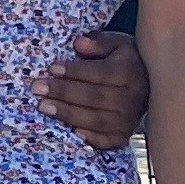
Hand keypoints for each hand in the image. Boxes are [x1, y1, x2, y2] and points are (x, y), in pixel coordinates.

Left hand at [31, 30, 148, 152]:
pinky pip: (107, 141)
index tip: (51, 68)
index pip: (99, 73)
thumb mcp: (115, 43)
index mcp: (129, 72)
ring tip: (43, 107)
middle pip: (94, 97)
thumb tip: (79, 43)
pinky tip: (71, 134)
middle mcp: (132, 97)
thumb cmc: (122, 60)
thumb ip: (98, 42)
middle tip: (37, 88)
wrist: (147, 84)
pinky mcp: (123, 135)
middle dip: (64, 92)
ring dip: (68, 114)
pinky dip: (90, 139)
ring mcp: (128, 119)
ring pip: (97, 120)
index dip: (75, 71)